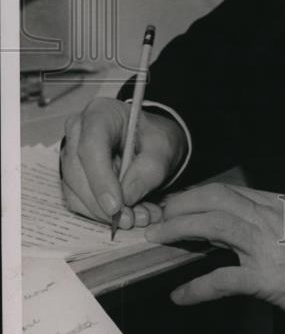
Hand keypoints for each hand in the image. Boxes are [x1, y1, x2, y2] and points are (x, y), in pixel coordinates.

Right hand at [60, 97, 186, 229]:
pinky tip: (128, 215)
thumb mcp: (163, 149)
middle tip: (131, 219)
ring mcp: (71, 154)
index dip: (101, 179)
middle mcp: (79, 131)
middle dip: (103, 203)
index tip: (116, 206)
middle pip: (78, 172)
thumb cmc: (154, 138)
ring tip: (137, 218)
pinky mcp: (72, 176)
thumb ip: (148, 171)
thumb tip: (127, 198)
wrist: (150, 141)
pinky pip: (78, 200)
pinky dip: (101, 213)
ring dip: (103, 212)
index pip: (91, 147)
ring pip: (75, 191)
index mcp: (100, 114)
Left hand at [145, 183, 284, 329]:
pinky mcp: (269, 278)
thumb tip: (239, 228)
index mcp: (276, 205)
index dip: (195, 195)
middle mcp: (270, 218)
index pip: (228, 190)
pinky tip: (181, 295)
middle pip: (216, 199)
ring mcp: (268, 246)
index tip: (174, 204)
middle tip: (156, 217)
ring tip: (158, 239)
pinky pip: (224, 279)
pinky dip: (197, 286)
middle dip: (181, 204)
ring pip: (215, 225)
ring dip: (180, 229)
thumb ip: (270, 222)